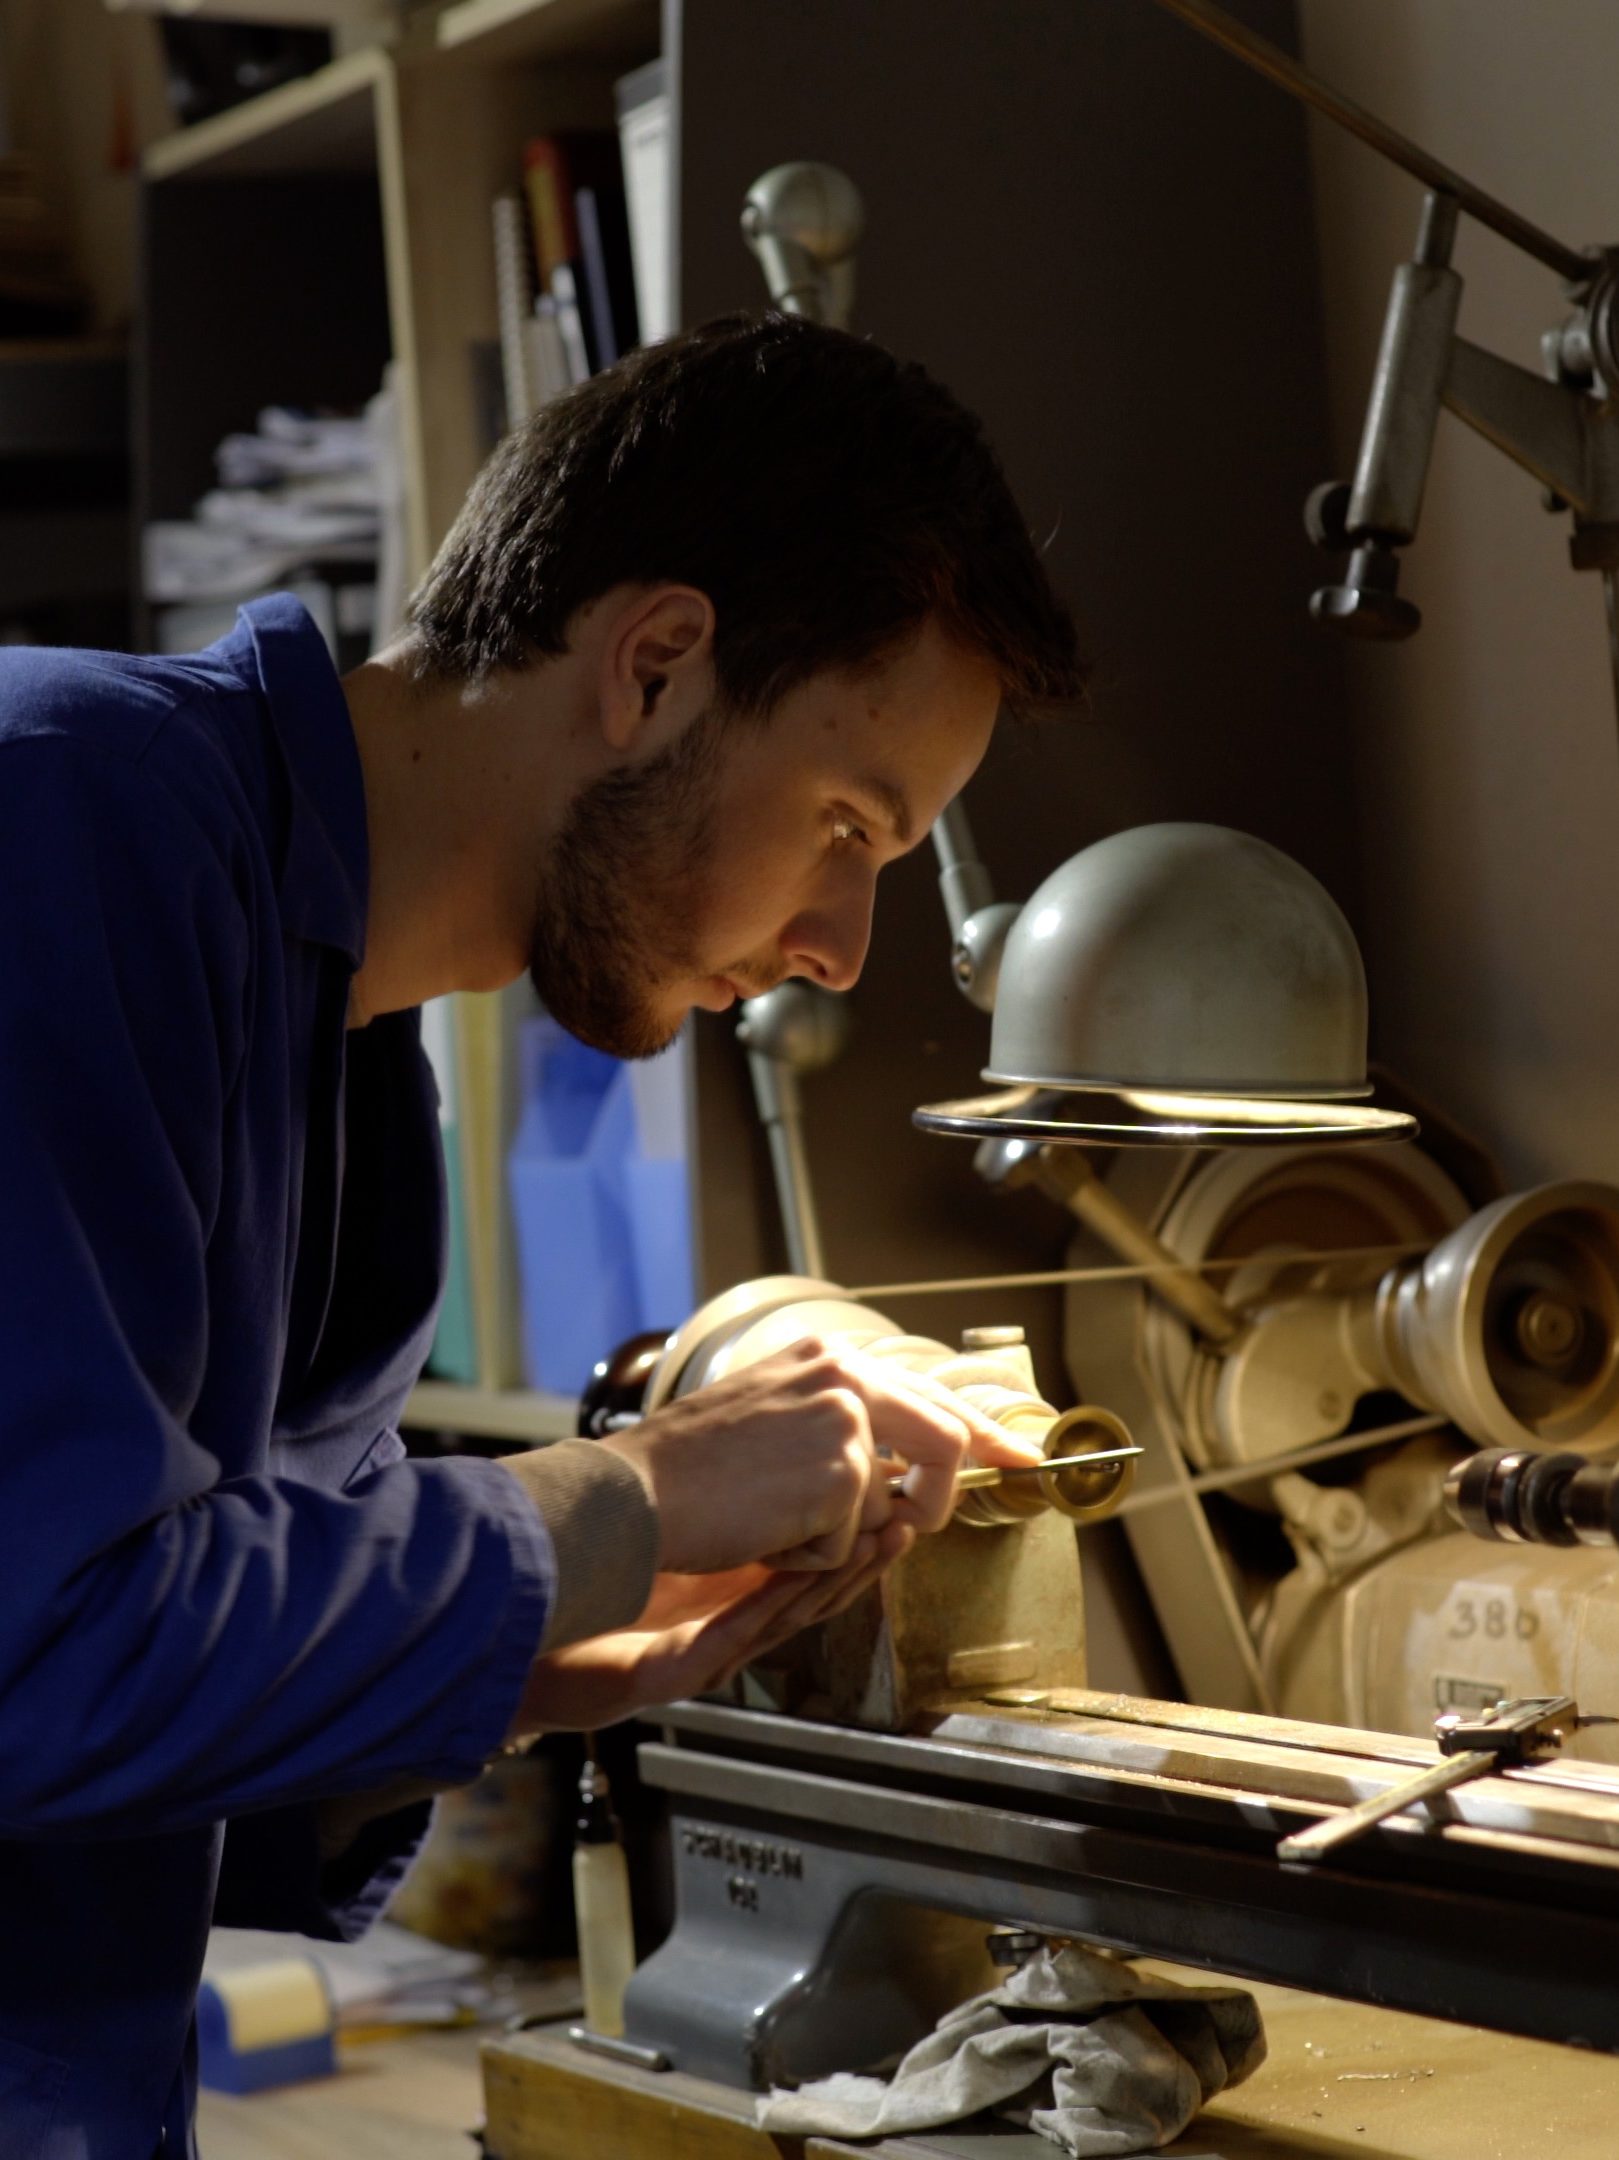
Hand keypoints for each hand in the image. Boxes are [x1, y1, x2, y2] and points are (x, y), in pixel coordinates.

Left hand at [506, 1523, 912, 1736]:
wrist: (534, 1637)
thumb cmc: (599, 1597)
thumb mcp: (681, 1549)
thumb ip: (732, 1518)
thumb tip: (774, 1455)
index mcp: (738, 1593)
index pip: (817, 1559)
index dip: (866, 1530)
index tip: (904, 1493)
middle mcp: (733, 1624)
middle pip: (819, 1586)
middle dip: (871, 1550)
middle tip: (916, 1516)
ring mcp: (709, 1650)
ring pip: (790, 1613)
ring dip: (839, 1578)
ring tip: (881, 1541)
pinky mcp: (676, 1670)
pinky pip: (734, 1636)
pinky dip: (770, 1606)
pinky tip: (794, 1577)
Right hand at [601, 1337, 1043, 1575]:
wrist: (634, 1494)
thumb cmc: (685, 1468)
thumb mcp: (767, 1412)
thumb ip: (835, 1420)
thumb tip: (896, 1465)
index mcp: (828, 1358)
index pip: (928, 1390)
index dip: (980, 1430)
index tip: (1018, 1457)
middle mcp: (846, 1378)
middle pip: (946, 1439)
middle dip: (943, 1494)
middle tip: (926, 1522)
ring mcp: (847, 1425)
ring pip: (887, 1509)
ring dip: (836, 1537)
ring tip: (771, 1521)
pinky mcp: (840, 1478)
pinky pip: (851, 1545)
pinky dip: (808, 1557)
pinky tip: (760, 1534)